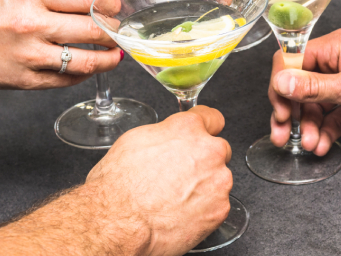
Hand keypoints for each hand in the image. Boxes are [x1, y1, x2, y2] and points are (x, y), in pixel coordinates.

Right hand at [0, 0, 121, 89]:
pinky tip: (89, 68)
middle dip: (115, 32)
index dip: (111, 4)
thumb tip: (97, 4)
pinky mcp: (26, 80)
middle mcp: (34, 25)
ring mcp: (31, 56)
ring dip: (109, 59)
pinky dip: (84, 74)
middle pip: (95, 30)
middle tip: (120, 32)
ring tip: (115, 55)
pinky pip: (67, 80)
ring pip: (87, 61)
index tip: (118, 8)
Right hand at [85, 106, 231, 255]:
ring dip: (204, 186)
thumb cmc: (119, 185)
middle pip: (219, 150)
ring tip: (176, 199)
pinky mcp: (220, 208)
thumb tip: (170, 138)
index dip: (206, 127)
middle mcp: (210, 151)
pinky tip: (181, 213)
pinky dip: (204, 210)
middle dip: (205, 160)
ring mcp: (219, 181)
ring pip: (219, 180)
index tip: (205, 133)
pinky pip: (217, 205)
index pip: (212, 118)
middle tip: (180, 175)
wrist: (119, 223)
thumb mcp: (136, 140)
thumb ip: (166, 134)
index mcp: (188, 128)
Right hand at [268, 29, 340, 155]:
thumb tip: (282, 81)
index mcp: (335, 48)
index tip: (280, 110)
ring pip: (316, 104)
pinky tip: (323, 144)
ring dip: (309, 125)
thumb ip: (315, 87)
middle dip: (290, 112)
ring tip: (310, 144)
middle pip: (300, 86)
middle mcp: (338, 63)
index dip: (281, 86)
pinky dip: (326, 130)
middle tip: (283, 134)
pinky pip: (333, 115)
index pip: (292, 61)